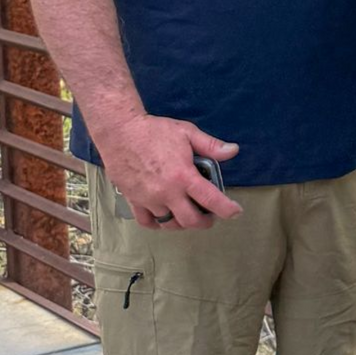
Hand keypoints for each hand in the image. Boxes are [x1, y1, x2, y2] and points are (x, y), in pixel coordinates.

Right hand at [94, 114, 241, 229]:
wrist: (120, 132)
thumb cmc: (153, 130)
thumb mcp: (187, 132)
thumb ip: (211, 145)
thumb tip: (233, 150)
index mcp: (183, 176)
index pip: (210, 200)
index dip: (227, 209)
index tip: (235, 212)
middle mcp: (166, 192)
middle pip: (190, 220)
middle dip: (205, 222)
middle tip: (211, 216)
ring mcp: (148, 199)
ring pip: (169, 223)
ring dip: (182, 223)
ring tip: (189, 214)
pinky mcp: (133, 200)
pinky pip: (146, 221)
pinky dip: (158, 224)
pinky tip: (166, 217)